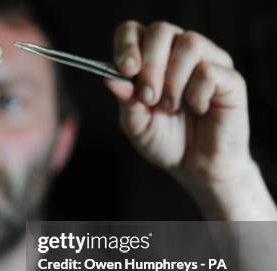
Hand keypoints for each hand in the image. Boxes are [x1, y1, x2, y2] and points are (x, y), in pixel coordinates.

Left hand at [105, 20, 252, 188]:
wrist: (197, 168)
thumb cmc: (167, 142)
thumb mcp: (137, 126)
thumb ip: (125, 102)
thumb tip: (111, 79)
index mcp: (152, 59)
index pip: (134, 31)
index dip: (126, 45)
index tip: (125, 70)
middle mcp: (179, 53)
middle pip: (161, 31)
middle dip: (149, 64)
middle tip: (148, 97)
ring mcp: (208, 61)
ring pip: (189, 44)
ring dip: (173, 80)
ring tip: (170, 107)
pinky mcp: (230, 78)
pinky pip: (209, 71)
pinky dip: (196, 94)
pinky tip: (197, 109)